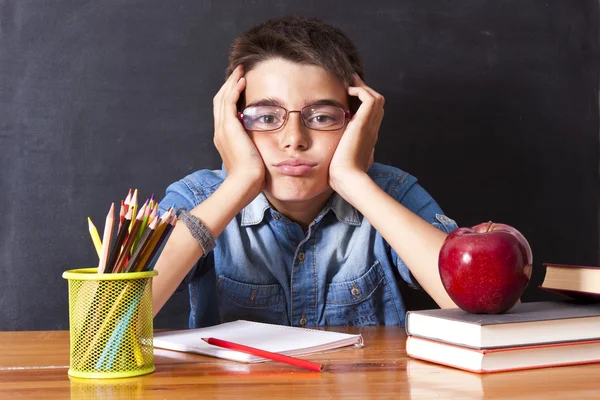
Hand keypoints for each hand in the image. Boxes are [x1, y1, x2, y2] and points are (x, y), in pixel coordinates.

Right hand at [213, 65, 264, 196]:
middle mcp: (220, 131)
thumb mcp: (252, 158)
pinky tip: (243, 81)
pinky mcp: (229, 127)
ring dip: (232, 82)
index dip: (230, 97)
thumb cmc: (251, 176)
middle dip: (229, 85)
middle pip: (220, 101)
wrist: (244, 183)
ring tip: (240, 71)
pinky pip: (228, 101)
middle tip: (238, 72)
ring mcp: (222, 128)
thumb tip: (263, 144)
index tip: (239, 86)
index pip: (224, 111)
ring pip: (223, 98)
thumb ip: (253, 147)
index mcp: (224, 138)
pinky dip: (234, 89)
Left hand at [329, 75, 382, 192]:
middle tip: (349, 84)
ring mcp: (370, 126)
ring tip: (349, 84)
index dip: (362, 103)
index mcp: (367, 138)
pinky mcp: (364, 123)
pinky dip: (361, 91)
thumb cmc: (341, 174)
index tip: (349, 96)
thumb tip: (330, 151)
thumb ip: (339, 152)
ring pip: (376, 98)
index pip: (371, 115)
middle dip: (364, 91)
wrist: (347, 179)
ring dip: (363, 88)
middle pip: (377, 103)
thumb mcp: (341, 159)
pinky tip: (347, 92)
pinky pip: (370, 98)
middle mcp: (372, 130)